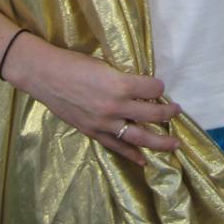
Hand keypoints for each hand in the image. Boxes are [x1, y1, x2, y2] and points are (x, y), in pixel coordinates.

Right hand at [4, 31, 180, 165]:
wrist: (45, 76)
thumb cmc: (75, 63)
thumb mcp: (105, 64)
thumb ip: (124, 78)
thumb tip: (142, 87)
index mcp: (120, 84)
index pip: (153, 89)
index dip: (160, 87)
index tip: (161, 86)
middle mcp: (115, 107)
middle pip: (152, 115)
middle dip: (168, 114)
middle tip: (177, 111)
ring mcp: (104, 123)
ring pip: (139, 137)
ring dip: (159, 141)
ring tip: (174, 143)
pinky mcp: (93, 132)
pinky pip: (117, 146)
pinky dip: (131, 154)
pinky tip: (144, 160)